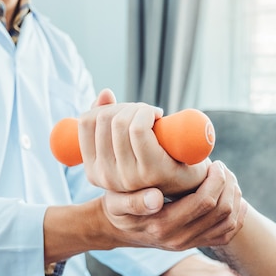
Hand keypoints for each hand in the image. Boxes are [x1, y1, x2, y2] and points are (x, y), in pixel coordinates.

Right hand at [78, 89, 208, 195]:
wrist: (189, 182)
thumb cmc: (155, 160)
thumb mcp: (123, 146)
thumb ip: (107, 122)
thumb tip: (105, 94)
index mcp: (94, 171)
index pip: (86, 122)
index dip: (106, 107)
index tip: (125, 113)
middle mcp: (107, 178)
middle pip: (104, 119)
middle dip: (126, 106)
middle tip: (144, 113)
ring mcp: (129, 177)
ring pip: (121, 122)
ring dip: (139, 108)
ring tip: (153, 116)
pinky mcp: (152, 171)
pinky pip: (139, 129)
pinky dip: (148, 113)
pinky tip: (159, 116)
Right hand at [102, 161, 246, 249]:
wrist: (118, 230)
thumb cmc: (118, 207)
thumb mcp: (116, 201)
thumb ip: (132, 201)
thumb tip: (156, 199)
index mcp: (163, 225)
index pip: (204, 202)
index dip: (216, 180)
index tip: (214, 163)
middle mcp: (179, 239)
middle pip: (221, 212)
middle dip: (228, 185)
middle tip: (222, 167)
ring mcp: (189, 244)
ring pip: (228, 223)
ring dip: (234, 197)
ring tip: (227, 178)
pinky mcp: (196, 245)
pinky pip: (227, 234)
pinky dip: (237, 216)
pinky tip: (234, 197)